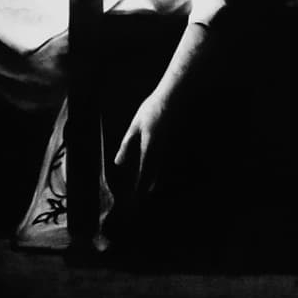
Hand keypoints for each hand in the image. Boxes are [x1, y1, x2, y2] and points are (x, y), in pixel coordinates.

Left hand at [112, 89, 173, 204]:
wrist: (176, 96)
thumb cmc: (153, 109)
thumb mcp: (136, 126)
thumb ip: (127, 145)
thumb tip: (119, 163)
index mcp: (151, 147)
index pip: (145, 173)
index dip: (141, 188)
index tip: (137, 201)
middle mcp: (163, 151)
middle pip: (156, 176)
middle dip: (148, 188)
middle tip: (143, 199)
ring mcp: (173, 149)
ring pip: (164, 171)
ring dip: (157, 180)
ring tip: (150, 188)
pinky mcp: (179, 145)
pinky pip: (170, 162)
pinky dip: (164, 170)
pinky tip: (160, 171)